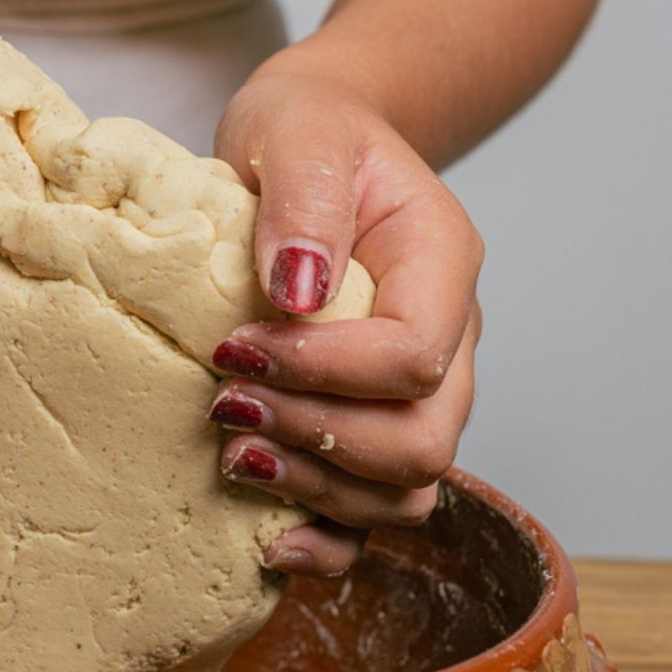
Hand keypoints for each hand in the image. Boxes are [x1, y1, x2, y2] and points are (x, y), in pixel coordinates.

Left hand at [212, 60, 483, 576]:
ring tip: (233, 454)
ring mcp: (418, 391)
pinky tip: (266, 539)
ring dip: (316, 488)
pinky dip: (328, 538)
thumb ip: (302, 201)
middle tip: (224, 405)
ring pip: (404, 489)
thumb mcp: (296, 131)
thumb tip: (299, 292)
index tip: (233, 350)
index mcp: (440, 263)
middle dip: (317, 438)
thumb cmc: (304, 133)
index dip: (324, 371)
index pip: (414, 354)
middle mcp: (447, 338)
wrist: (311, 143)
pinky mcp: (371, 422)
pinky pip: (375, 510)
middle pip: (422, 440)